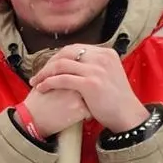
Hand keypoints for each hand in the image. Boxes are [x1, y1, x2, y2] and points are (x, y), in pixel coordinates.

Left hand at [28, 44, 147, 132]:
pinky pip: (61, 79)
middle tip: (39, 75)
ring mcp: (96, 70)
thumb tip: (75, 62)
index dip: (57, 57)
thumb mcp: (108, 74)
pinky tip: (41, 89)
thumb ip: (94, 66)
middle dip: (48, 63)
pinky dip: (48, 83)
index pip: (75, 48)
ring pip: (61, 65)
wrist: (127, 114)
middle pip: (65, 53)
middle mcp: (101, 58)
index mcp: (106, 53)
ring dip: (44, 73)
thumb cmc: (115, 98)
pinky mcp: (90, 83)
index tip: (48, 67)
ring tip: (36, 82)